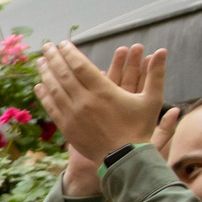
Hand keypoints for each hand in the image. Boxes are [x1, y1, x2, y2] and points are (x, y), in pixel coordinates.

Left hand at [37, 40, 172, 165]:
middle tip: (46, 47)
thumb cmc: (140, 128)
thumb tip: (162, 51)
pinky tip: (39, 86)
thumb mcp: (152, 99)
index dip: (70, 53)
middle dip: (54, 59)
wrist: (124, 158)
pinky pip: (52, 108)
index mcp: (103, 91)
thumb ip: (156, 74)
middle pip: (63, 75)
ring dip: (46, 74)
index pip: (80, 66)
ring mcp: (73, 115)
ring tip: (40, 62)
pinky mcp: (67, 128)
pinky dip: (44, 96)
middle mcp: (84, 101)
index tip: (63, 43)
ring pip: (54, 90)